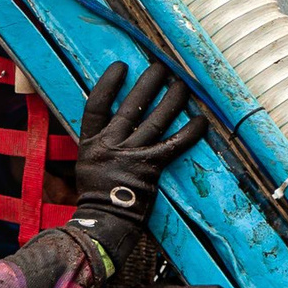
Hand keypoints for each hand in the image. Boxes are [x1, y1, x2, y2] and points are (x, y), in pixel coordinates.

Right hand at [69, 63, 207, 258]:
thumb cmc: (96, 196)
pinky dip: (189, 133)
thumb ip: (99, 143)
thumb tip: (111, 120)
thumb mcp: (87, 165)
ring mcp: (131, 156)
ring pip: (155, 121)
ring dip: (171, 100)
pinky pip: (174, 146)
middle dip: (148, 84)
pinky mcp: (150, 169)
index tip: (120, 66)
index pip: (96, 105)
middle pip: (131, 106)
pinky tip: (201, 120)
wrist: (103, 221)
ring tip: (181, 85)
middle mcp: (110, 145)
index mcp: (91, 143)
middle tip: (160, 67)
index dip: (108, 84)